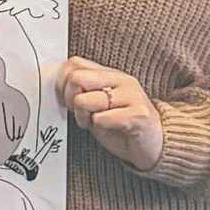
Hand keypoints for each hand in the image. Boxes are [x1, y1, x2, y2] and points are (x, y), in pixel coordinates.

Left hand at [53, 55, 164, 170]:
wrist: (153, 145)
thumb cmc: (122, 126)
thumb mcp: (96, 105)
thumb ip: (81, 92)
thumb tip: (56, 84)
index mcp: (111, 75)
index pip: (74, 64)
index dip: (61, 84)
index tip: (67, 100)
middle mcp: (123, 81)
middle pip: (76, 78)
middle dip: (70, 100)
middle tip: (81, 114)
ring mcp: (132, 96)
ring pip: (84, 100)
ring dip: (83, 117)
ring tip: (95, 122)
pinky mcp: (138, 115)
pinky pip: (101, 119)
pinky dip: (98, 128)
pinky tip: (109, 129)